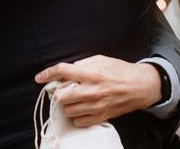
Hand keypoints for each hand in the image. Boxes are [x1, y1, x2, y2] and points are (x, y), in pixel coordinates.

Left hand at [35, 55, 160, 126]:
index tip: (39, 78)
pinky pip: (78, 121)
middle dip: (59, 92)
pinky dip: (76, 115)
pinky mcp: (100, 117)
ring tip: (75, 98)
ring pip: (68, 110)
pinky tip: (82, 108)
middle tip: (64, 89)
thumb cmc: (120, 71)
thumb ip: (82, 64)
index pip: (62, 72)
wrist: (140, 86)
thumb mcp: (101, 59)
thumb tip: (67, 71)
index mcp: (91, 73)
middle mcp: (91, 91)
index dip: (47, 74)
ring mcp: (95, 106)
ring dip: (67, 104)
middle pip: (61, 96)